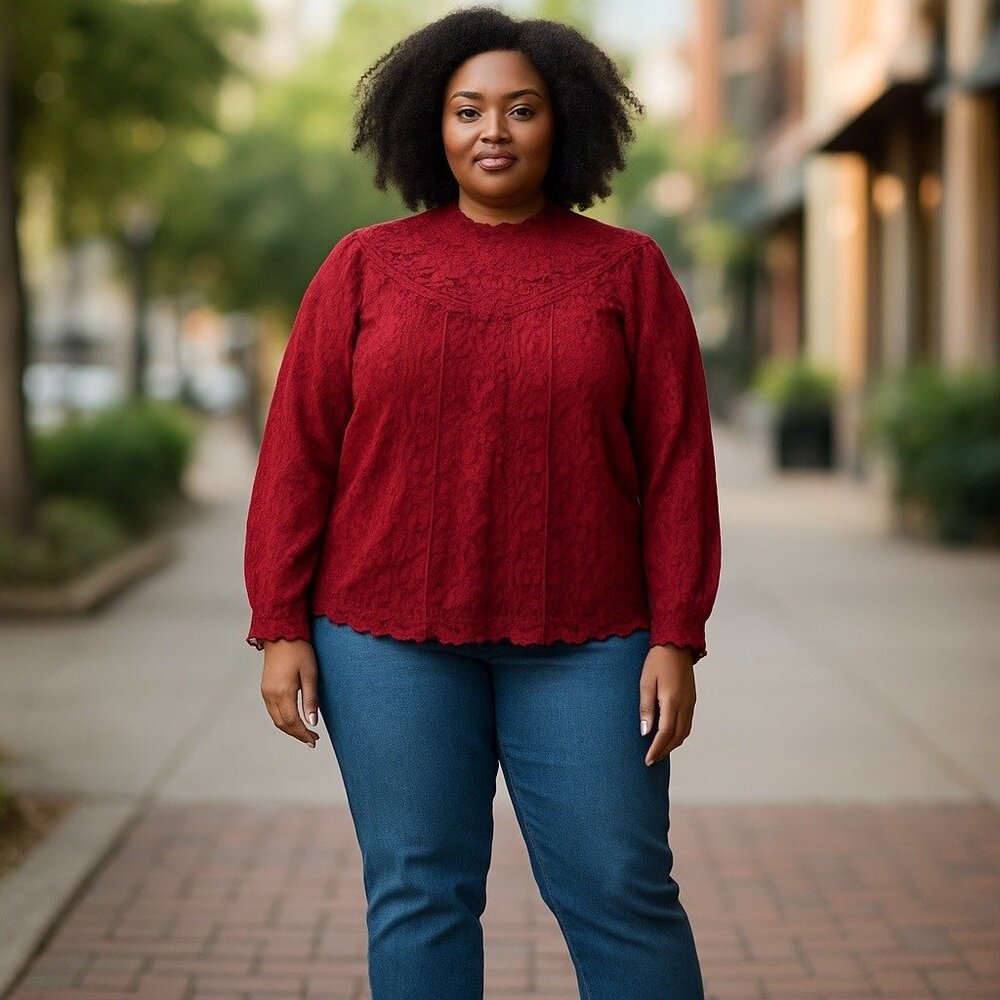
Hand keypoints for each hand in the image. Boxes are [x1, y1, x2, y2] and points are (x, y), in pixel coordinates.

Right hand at [260, 638, 321, 748]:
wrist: (281, 634)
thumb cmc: (299, 651)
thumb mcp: (310, 674)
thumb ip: (311, 699)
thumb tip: (312, 722)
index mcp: (282, 692)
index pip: (292, 722)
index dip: (303, 734)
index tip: (314, 740)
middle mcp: (270, 695)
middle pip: (282, 724)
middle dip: (297, 734)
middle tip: (312, 739)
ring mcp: (265, 692)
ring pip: (276, 719)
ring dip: (289, 728)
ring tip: (305, 732)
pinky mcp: (265, 688)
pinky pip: (272, 710)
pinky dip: (283, 719)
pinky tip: (293, 719)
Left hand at [639, 643, 695, 765]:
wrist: (676, 644)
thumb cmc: (657, 661)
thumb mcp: (645, 682)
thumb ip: (646, 708)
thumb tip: (645, 732)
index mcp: (672, 701)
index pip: (665, 733)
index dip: (656, 749)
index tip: (647, 760)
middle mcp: (685, 704)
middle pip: (677, 737)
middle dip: (664, 751)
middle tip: (651, 760)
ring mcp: (691, 702)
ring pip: (685, 732)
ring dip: (672, 744)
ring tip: (659, 751)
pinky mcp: (692, 699)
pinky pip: (688, 723)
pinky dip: (679, 734)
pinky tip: (669, 735)